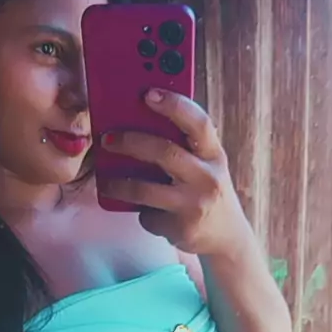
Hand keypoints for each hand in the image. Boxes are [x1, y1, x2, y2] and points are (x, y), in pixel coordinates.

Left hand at [100, 89, 252, 258]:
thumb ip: (182, 146)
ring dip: (119, 184)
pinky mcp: (181, 228)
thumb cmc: (206, 191)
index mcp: (214, 154)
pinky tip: (144, 212)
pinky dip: (142, 213)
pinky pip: (148, 216)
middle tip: (107, 139)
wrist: (226, 238)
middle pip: (165, 153)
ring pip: (145, 190)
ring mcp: (195, 205)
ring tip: (105, 181)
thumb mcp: (204, 165)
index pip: (198, 122)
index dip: (174, 105)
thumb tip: (137, 123)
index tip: (148, 93)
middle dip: (131, 142)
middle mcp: (208, 178)